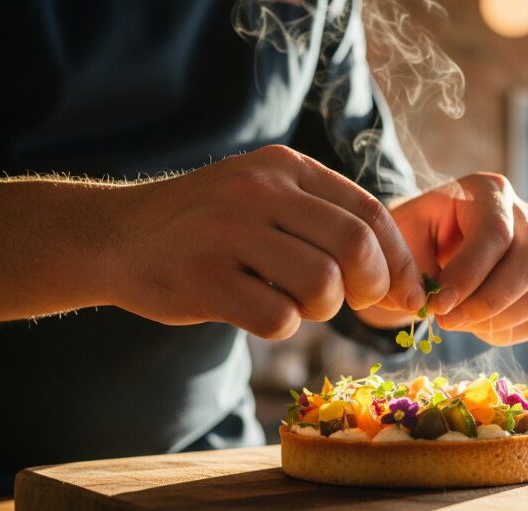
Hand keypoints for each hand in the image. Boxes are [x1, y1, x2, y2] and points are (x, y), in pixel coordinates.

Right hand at [113, 145, 423, 338]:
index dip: (400, 261)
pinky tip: (259, 312)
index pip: (370, 213)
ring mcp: (228, 232)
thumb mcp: (266, 196)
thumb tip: (401, 276)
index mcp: (286, 168)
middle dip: (372, 286)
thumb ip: (326, 219)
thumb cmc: (210, 227)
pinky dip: (282, 325)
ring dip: (322, 308)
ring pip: (321, 283)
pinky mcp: (202, 278)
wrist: (118, 235)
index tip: (409, 294)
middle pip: (355, 245)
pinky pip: (276, 317)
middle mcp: (260, 191)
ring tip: (295, 302)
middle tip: (358, 303)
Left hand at [357, 173, 527, 345]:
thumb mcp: (402, 234)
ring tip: (454, 321)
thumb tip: (429, 304)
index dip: (468, 275)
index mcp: (490, 192)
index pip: (494, 234)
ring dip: (494, 320)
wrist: (427, 242)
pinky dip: (503, 331)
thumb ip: (411, 265)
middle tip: (444, 321)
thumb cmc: (414, 232)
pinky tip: (471, 325)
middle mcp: (524, 218)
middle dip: (485, 303)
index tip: (437, 305)